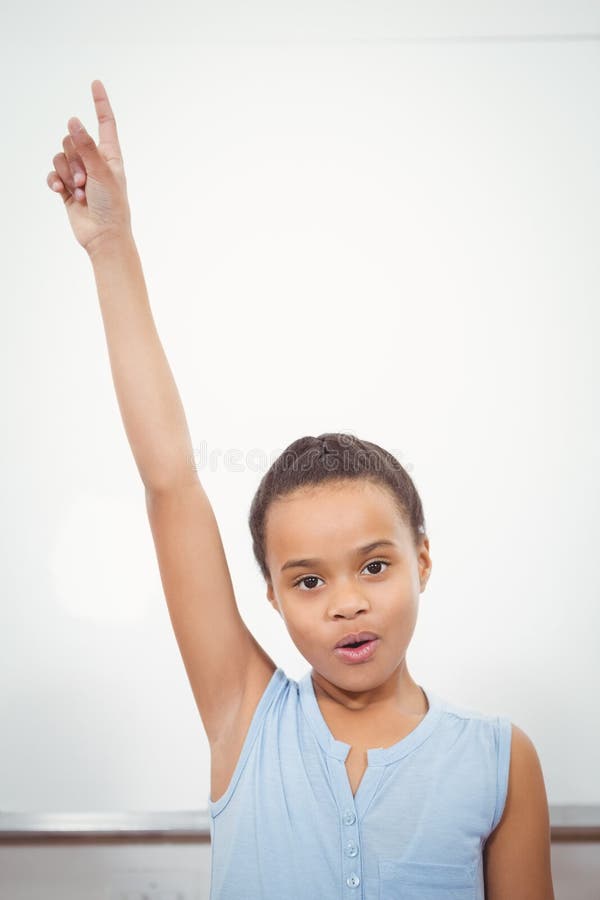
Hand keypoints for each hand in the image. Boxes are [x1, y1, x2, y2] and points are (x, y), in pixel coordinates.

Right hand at [46, 80, 132, 256]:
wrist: (103, 236)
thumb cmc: (112, 206)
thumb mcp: (102, 173)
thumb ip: (86, 146)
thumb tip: (73, 121)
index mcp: (110, 155)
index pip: (105, 123)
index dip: (100, 103)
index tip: (96, 83)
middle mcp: (94, 161)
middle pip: (72, 140)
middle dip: (74, 160)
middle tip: (85, 182)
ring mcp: (79, 174)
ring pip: (61, 156)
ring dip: (67, 174)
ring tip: (79, 192)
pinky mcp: (66, 187)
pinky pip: (53, 173)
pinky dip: (55, 181)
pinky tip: (61, 191)